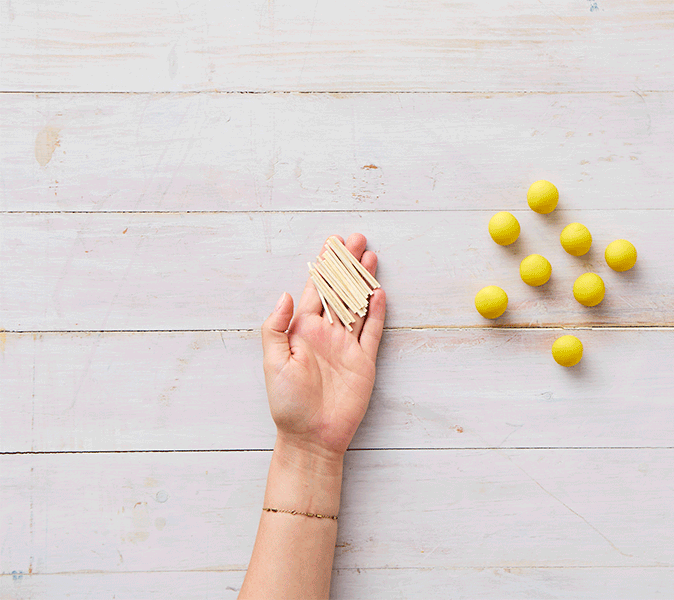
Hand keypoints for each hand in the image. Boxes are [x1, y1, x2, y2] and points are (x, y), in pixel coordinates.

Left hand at [260, 233, 385, 469]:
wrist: (311, 436)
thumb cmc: (287, 403)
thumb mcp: (273, 363)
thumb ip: (277, 328)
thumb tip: (285, 295)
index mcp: (302, 331)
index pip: (316, 291)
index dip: (324, 267)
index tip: (332, 244)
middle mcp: (326, 334)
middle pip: (340, 291)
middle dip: (347, 265)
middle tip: (357, 239)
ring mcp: (346, 346)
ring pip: (357, 305)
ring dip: (363, 281)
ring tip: (370, 256)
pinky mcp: (364, 361)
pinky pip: (372, 331)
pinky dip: (376, 312)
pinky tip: (379, 292)